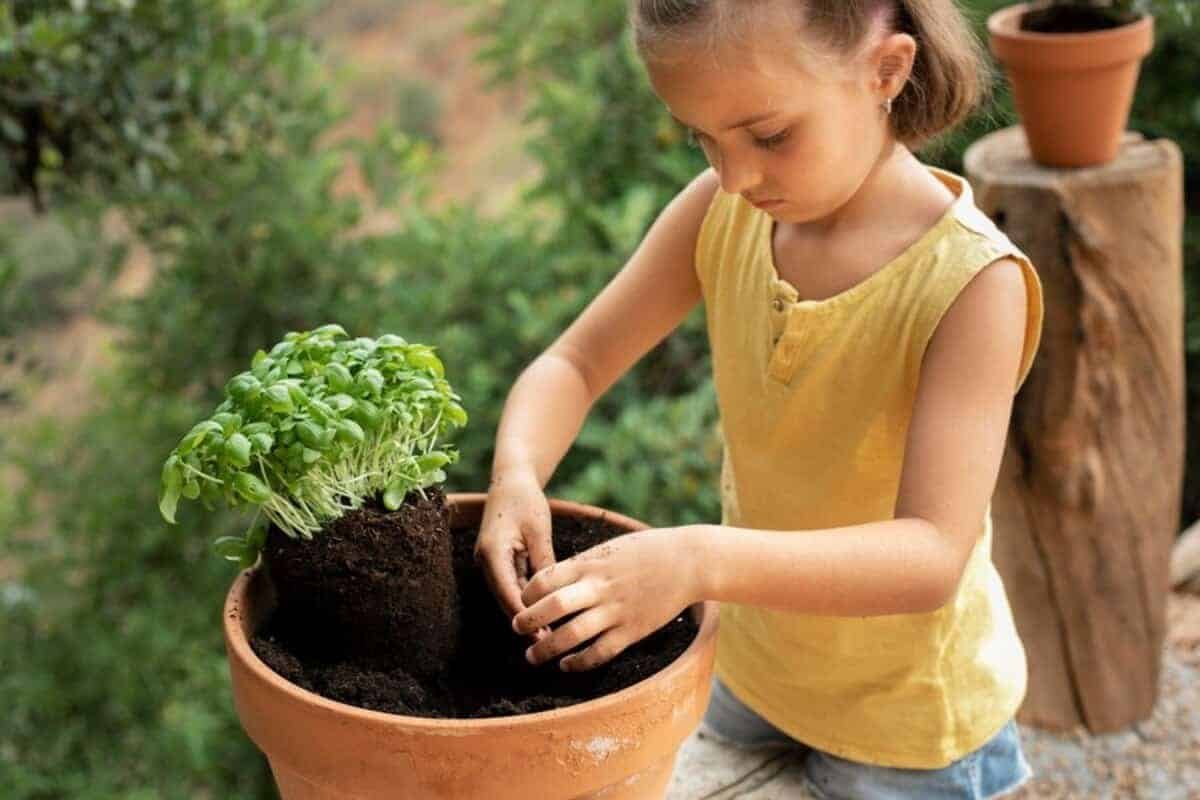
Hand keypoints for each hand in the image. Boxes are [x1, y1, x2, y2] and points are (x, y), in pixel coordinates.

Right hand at [474, 469, 554, 625]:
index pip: (507, 592)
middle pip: (504, 598)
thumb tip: (553, 594)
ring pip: (508, 594)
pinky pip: (512, 584)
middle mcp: (485, 561)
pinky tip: (543, 611)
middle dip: (524, 620)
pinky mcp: (499, 561)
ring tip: (547, 634)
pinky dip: (525, 598)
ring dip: (525, 612)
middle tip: (546, 643)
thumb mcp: (538, 529)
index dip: (524, 615)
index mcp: (492, 552)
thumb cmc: (525, 500)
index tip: (541, 633)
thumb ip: (544, 561)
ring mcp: (490, 562)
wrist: (510, 479)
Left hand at [512, 526, 702, 671]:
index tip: (522, 601)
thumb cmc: (647, 550)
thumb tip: (554, 579)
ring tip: (532, 656)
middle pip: (553, 607)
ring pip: (572, 635)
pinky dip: (579, 662)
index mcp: (591, 563)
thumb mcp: (610, 548)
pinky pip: (599, 652)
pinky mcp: (632, 630)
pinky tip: (567, 665)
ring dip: (547, 649)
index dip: (527, 593)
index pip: (545, 579)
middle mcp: (600, 587)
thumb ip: (583, 564)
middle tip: (517, 629)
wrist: (688, 561)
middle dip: (528, 621)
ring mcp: (616, 611)